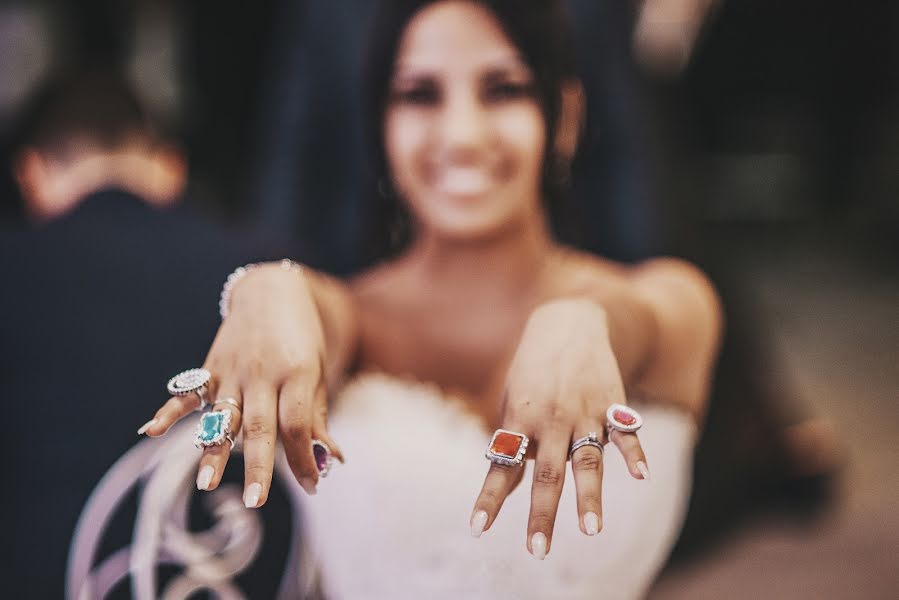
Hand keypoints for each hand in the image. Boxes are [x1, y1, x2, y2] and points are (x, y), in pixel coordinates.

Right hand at [140, 263, 342, 505]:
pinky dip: (168, 411)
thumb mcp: (318, 373)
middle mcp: (262, 373)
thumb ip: (317, 417)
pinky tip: (150, 430)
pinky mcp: (211, 367)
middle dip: (258, 466)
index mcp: (297, 373)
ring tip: (206, 484)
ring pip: (223, 416)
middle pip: (260, 426)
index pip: (298, 423)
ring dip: (214, 451)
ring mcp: (232, 370)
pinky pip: (189, 393)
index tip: (313, 486)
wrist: (273, 291)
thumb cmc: (303, 341)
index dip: (304, 457)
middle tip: (256, 500)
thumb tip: (330, 461)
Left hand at [471, 298, 647, 557]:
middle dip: (542, 514)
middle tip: (538, 551)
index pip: (501, 467)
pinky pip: (624, 432)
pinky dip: (634, 453)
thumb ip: (512, 443)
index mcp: (520, 420)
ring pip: (587, 460)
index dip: (489, 499)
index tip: (477, 529)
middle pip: (546, 474)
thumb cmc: (532, 373)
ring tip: (591, 530)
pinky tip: (641, 476)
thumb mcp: (512, 403)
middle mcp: (550, 420)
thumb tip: (504, 485)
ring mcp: (583, 413)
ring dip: (589, 497)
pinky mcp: (612, 404)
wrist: (567, 323)